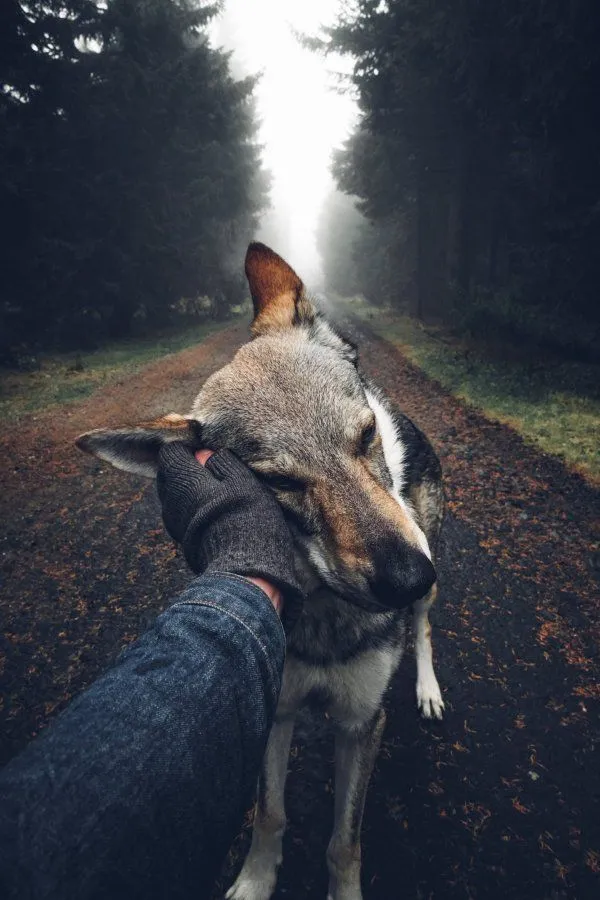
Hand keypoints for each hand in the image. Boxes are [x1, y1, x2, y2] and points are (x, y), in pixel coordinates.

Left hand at [156, 443, 303, 632]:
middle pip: (169, 475)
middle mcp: (170, 501)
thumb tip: (206, 453)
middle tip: (215, 473)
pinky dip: (194, 510)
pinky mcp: (182, 541)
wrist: (243, 570)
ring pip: (175, 496)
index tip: (210, 454)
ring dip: (191, 491)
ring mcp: (174, 523)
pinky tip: (216, 515)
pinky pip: (182, 515)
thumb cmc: (245, 518)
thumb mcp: (243, 481)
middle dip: (187, 469)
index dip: (189, 449)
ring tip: (218, 495)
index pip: (170, 453)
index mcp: (182, 480)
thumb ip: (222, 463)